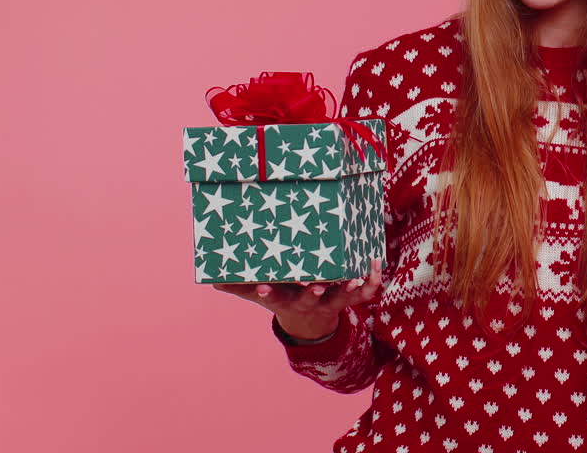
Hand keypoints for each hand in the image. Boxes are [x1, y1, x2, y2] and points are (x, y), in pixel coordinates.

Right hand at [213, 257, 382, 339]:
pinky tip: (376, 262)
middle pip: (310, 299)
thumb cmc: (282, 298)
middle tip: (315, 285)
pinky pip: (364, 293)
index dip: (268, 292)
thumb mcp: (259, 295)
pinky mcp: (348, 298)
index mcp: (284, 300)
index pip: (273, 298)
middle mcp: (308, 303)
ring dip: (348, 289)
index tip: (262, 286)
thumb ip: (239, 286)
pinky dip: (372, 280)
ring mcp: (330, 302)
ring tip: (354, 277)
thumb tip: (210, 278)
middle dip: (312, 292)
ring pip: (341, 298)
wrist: (310, 325)